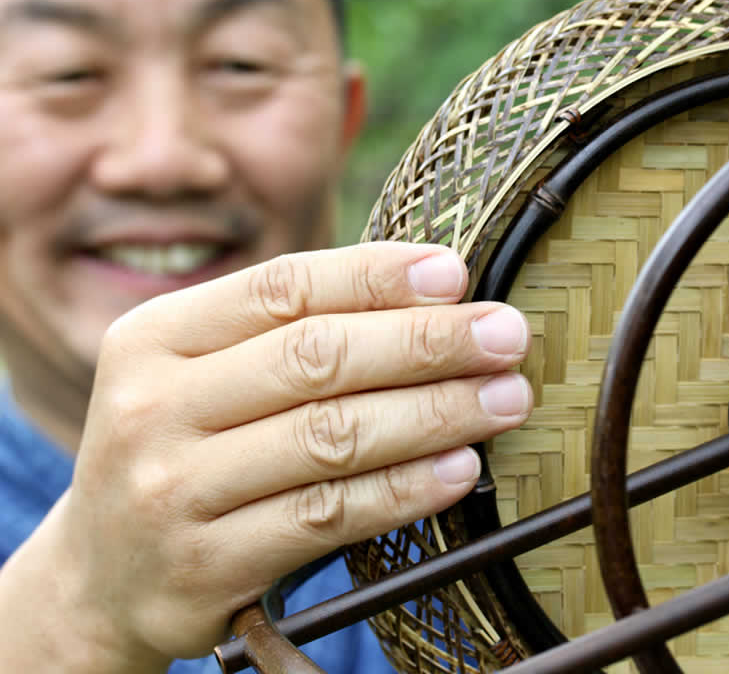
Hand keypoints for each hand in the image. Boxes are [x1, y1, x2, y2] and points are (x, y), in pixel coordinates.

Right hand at [20, 243, 530, 670]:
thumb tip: (437, 294)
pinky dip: (404, 490)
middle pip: (316, 358)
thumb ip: (289, 332)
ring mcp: (173, 490)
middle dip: (428, 341)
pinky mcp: (205, 566)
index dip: (378, 275)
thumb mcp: (204, 374)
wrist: (100, 574)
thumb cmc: (187, 448)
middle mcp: (155, 407)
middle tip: (508, 336)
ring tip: (507, 399)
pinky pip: (326, 516)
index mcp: (155, 337)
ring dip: (435, 413)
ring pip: (330, 437)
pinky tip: (460, 469)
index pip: (283, 287)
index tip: (458, 274)